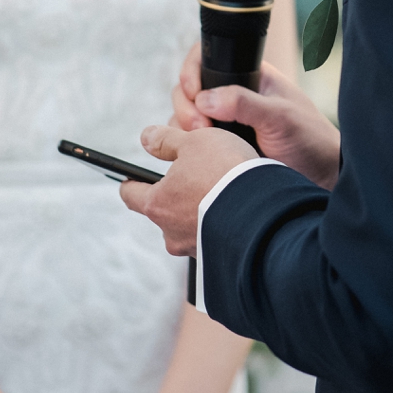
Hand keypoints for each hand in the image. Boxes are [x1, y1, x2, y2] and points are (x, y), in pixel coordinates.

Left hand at [120, 126, 255, 255]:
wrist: (262, 209)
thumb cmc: (224, 171)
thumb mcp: (194, 141)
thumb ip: (167, 140)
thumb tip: (146, 137)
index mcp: (156, 203)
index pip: (130, 194)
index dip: (130, 182)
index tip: (131, 177)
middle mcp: (169, 232)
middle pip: (161, 211)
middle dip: (173, 195)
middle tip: (191, 177)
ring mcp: (192, 247)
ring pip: (186, 226)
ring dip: (196, 211)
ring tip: (219, 193)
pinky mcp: (215, 255)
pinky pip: (210, 236)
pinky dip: (216, 223)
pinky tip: (232, 208)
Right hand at [172, 49, 340, 190]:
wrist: (320, 178)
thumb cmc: (309, 139)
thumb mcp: (280, 117)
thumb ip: (245, 104)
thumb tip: (204, 99)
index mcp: (249, 76)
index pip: (206, 59)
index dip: (191, 70)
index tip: (193, 92)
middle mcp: (232, 96)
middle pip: (189, 89)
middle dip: (185, 106)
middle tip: (201, 127)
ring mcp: (224, 122)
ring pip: (186, 116)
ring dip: (183, 128)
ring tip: (203, 141)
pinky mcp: (220, 146)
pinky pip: (191, 142)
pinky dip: (187, 147)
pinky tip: (200, 156)